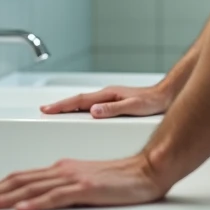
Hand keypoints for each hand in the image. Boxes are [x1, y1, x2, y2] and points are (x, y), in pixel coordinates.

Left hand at [0, 154, 167, 209]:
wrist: (148, 169)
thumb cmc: (122, 179)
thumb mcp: (86, 182)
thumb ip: (64, 190)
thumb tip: (42, 201)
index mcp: (61, 169)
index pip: (21, 177)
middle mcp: (62, 170)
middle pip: (19, 180)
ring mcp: (73, 178)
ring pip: (31, 188)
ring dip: (4, 197)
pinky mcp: (87, 188)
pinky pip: (56, 197)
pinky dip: (36, 203)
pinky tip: (22, 209)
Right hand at [39, 84, 170, 117]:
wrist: (165, 97)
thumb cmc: (152, 102)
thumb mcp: (133, 107)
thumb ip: (113, 109)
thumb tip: (94, 111)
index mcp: (107, 95)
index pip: (79, 101)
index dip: (62, 106)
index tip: (47, 109)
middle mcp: (106, 94)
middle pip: (77, 100)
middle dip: (60, 105)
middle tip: (43, 110)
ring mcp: (109, 98)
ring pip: (83, 102)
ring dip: (68, 107)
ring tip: (55, 112)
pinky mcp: (113, 102)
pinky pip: (91, 105)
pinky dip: (80, 109)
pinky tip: (78, 115)